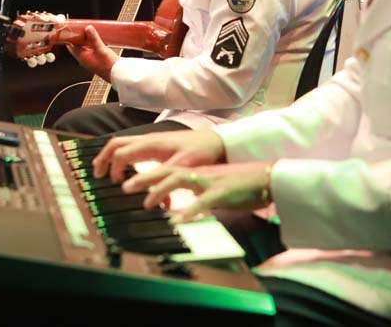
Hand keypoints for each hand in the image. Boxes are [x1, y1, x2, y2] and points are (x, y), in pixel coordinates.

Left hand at [65, 25, 118, 80]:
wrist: (117, 74)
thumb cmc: (109, 66)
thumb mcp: (101, 49)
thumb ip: (94, 38)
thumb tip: (88, 28)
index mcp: (81, 57)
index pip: (71, 45)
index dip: (71, 36)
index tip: (73, 28)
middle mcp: (83, 59)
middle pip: (76, 45)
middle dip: (78, 37)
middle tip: (81, 28)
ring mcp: (89, 60)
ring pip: (83, 47)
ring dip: (85, 40)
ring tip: (89, 31)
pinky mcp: (95, 59)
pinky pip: (89, 49)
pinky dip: (90, 44)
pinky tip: (96, 40)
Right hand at [92, 128, 226, 182]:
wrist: (216, 142)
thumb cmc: (200, 152)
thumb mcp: (181, 167)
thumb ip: (160, 179)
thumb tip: (139, 193)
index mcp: (151, 143)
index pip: (121, 153)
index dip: (113, 168)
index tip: (115, 184)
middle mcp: (148, 140)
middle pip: (116, 144)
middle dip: (103, 158)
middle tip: (96, 175)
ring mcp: (151, 142)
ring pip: (123, 146)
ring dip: (112, 158)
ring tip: (105, 173)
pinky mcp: (156, 147)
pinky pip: (133, 150)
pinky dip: (123, 159)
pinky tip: (126, 173)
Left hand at [123, 162, 273, 222]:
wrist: (266, 178)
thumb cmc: (241, 185)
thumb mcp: (213, 187)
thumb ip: (197, 193)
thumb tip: (183, 205)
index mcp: (197, 173)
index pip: (168, 170)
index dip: (148, 176)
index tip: (129, 182)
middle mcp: (200, 174)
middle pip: (167, 171)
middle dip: (145, 178)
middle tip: (125, 187)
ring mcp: (210, 181)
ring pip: (181, 180)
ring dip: (161, 190)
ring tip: (146, 203)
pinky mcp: (222, 192)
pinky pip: (203, 202)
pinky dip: (189, 210)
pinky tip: (178, 220)